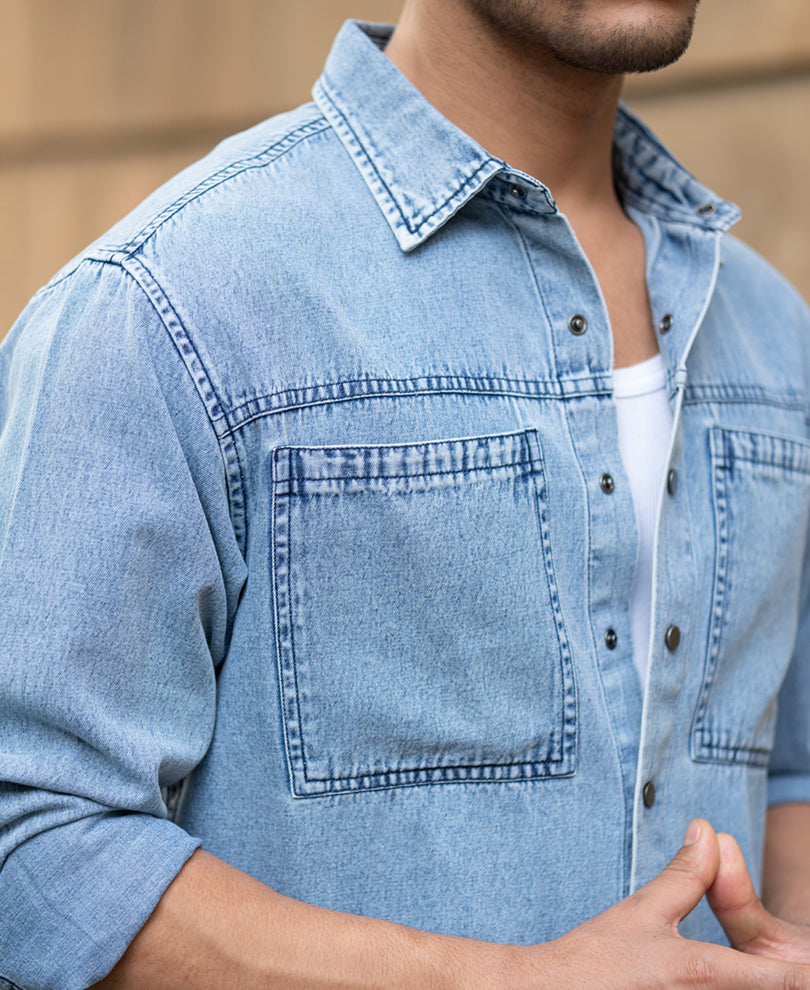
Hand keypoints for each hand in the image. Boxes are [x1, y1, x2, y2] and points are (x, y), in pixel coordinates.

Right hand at [511, 820, 809, 988]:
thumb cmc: (595, 958)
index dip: (803, 972)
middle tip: (786, 962)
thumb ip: (686, 875)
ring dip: (750, 986)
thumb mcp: (643, 911)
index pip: (783, 981)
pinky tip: (704, 982)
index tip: (809, 961)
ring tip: (745, 971)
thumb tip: (709, 832)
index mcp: (703, 973)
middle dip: (779, 977)